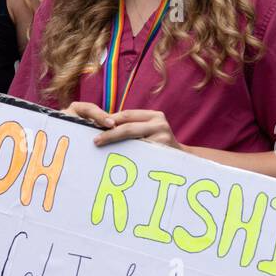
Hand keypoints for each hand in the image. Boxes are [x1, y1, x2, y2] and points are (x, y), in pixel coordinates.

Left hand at [61, 102, 182, 150]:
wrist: (180, 160)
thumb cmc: (158, 145)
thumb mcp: (149, 130)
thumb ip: (134, 126)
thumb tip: (105, 125)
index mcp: (155, 115)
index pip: (127, 115)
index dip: (110, 120)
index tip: (95, 126)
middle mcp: (160, 123)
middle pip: (128, 126)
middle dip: (109, 132)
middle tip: (96, 140)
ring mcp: (162, 136)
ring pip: (132, 137)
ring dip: (114, 140)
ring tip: (100, 144)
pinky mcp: (162, 150)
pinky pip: (138, 150)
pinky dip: (125, 152)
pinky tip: (115, 155)